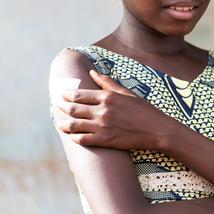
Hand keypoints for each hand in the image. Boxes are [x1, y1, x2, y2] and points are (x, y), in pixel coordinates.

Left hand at [54, 70, 171, 148]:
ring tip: (60, 124)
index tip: (61, 94)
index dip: (67, 94)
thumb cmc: (144, 110)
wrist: (157, 130)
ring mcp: (103, 127)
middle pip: (74, 109)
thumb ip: (108, 82)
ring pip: (75, 125)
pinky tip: (74, 136)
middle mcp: (103, 111)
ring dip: (64, 124)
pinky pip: (84, 139)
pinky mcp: (106, 141)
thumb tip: (92, 72)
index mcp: (108, 97)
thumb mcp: (127, 93)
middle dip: (62, 107)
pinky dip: (76, 138)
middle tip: (57, 107)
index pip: (80, 94)